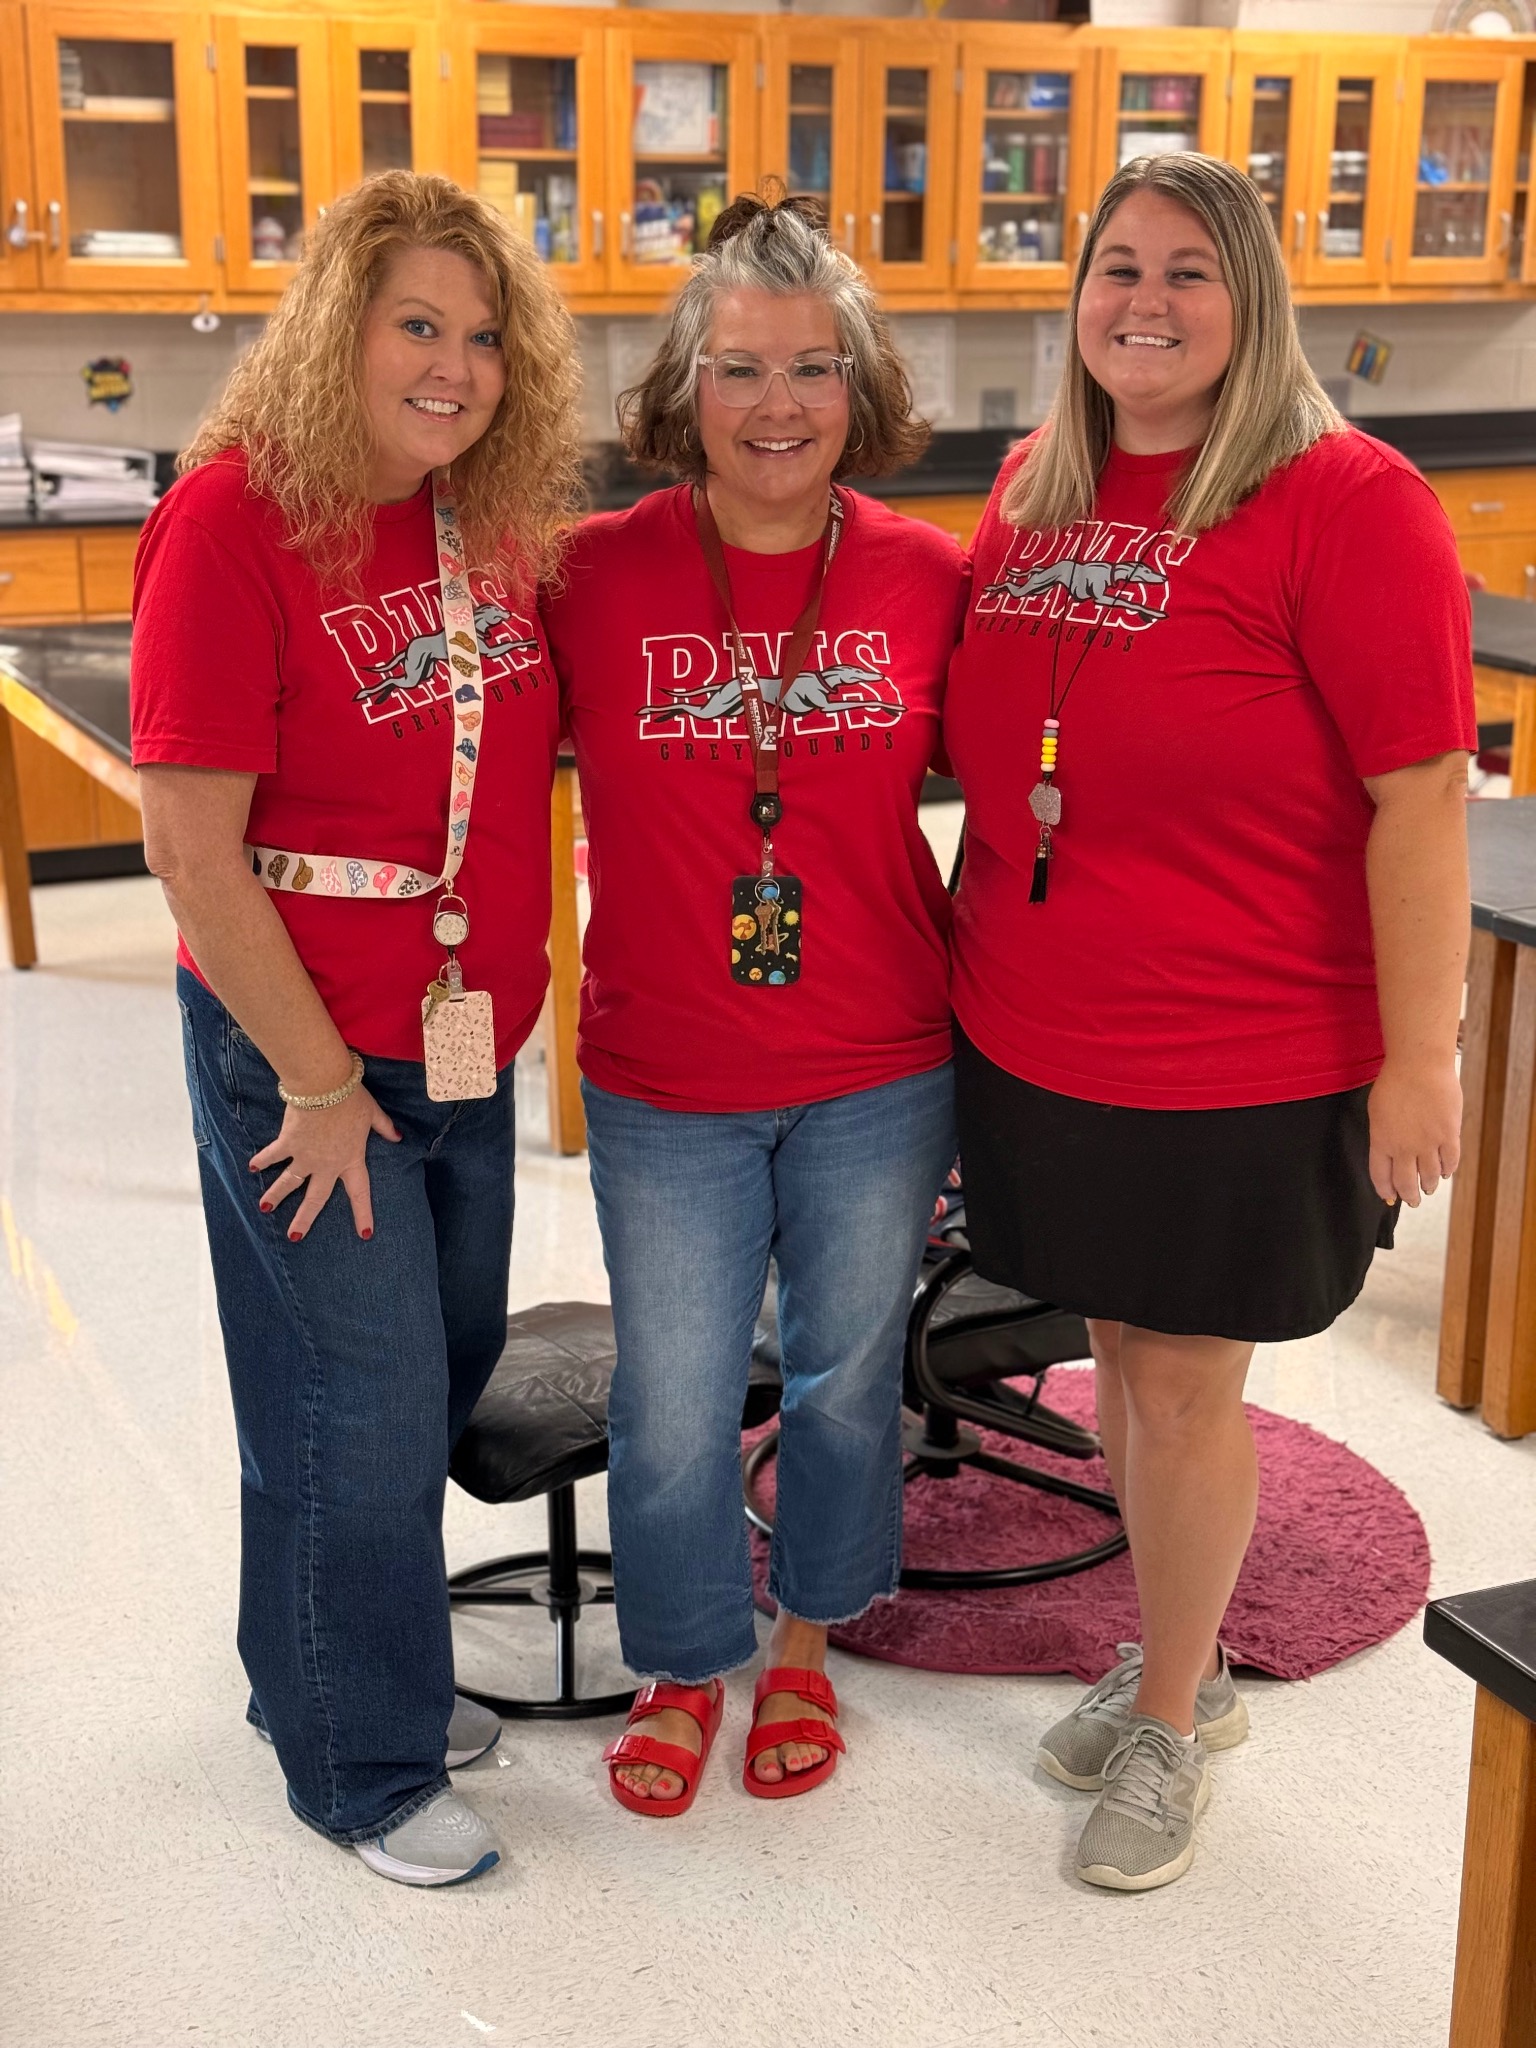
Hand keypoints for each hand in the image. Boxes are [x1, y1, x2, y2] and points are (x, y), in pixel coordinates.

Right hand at [249, 1086, 400, 1240]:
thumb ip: (385, 1128)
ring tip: (264, 1208)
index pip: (359, 1193)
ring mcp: (304, 1156)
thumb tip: (398, 1137)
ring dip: (276, 1195)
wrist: (324, 1085)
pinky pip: (273, 1155)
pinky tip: (252, 1168)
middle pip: (315, 1198)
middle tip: (294, 1237)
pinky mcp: (287, 1142)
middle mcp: (326, 1164)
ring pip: (289, 1182)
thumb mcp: (373, 1113)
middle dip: (304, 1219)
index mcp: (351, 1160)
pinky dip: (262, 1160)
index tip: (364, 1234)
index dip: (363, 1214)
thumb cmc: (352, 1099)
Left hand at [1367, 1058, 1461, 1206]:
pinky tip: (1445, 1172)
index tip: (1390, 1196)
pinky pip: (1450, 1162)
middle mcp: (1404, 1148)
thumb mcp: (1376, 1111)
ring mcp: (1428, 1143)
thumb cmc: (1394, 1083)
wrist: (1419, 1066)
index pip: (1381, 1177)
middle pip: (1406, 1183)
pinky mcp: (1449, 1135)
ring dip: (1429, 1185)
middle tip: (1412, 1201)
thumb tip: (1389, 1151)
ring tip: (1429, 1188)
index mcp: (1381, 1142)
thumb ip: (1382, 1135)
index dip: (1386, 1190)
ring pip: (1430, 1177)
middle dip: (1409, 1196)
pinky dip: (1447, 1170)